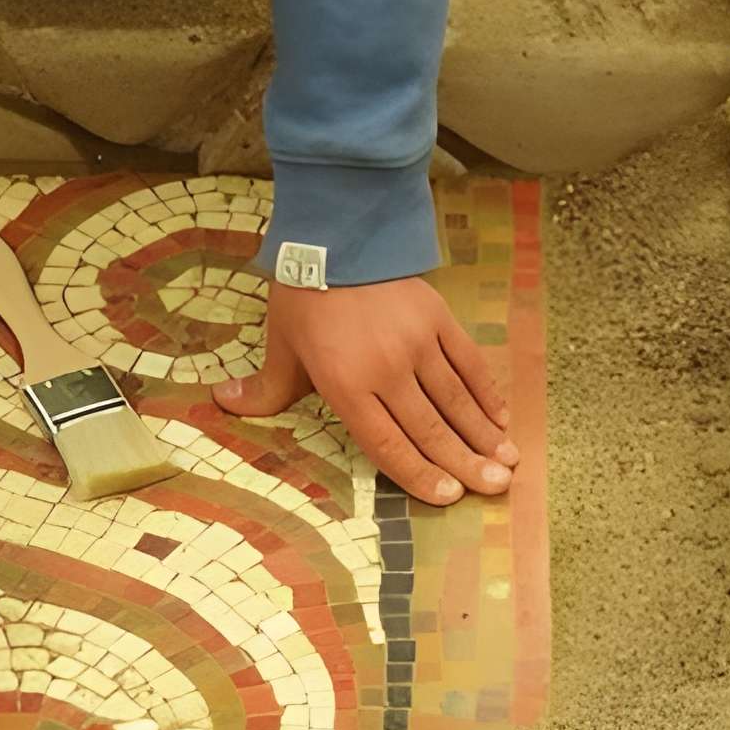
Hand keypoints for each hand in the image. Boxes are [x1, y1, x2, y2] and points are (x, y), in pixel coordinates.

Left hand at [216, 277, 517, 505]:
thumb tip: (223, 403)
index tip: (448, 497)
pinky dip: (485, 391)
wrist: (336, 232)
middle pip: (430, 428)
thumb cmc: (304, 294)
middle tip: (494, 490)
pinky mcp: (438, 317)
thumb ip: (265, 386)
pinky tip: (500, 416)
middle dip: (464, 464)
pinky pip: (468, 363)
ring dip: (483, 434)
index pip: (387, 442)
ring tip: (506, 463)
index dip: (418, 474)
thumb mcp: (280, 343)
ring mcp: (417, 343)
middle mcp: (386, 369)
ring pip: (456, 400)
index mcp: (345, 383)